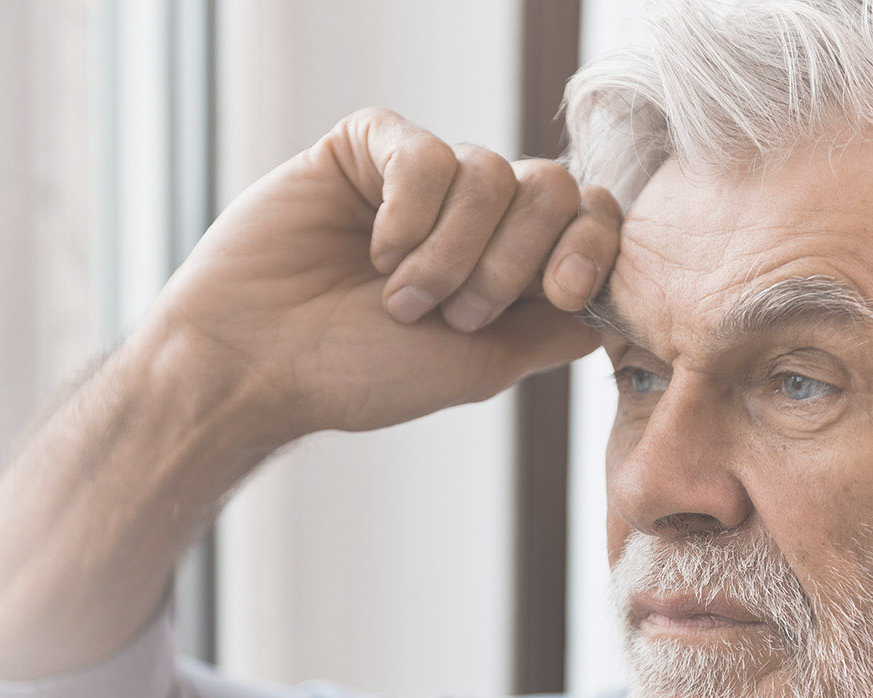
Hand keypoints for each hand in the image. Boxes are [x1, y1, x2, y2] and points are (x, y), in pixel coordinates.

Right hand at [151, 107, 620, 436]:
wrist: (256, 364)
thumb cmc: (358, 375)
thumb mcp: (481, 364)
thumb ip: (554, 327)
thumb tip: (615, 303)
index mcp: (507, 264)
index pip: (589, 218)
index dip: (591, 245)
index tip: (561, 292)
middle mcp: (472, 216)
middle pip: (553, 187)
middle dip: (512, 260)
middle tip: (456, 313)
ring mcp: (422, 178)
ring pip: (492, 172)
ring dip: (450, 252)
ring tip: (400, 298)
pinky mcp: (369, 148)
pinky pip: (427, 152)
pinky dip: (408, 214)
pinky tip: (373, 250)